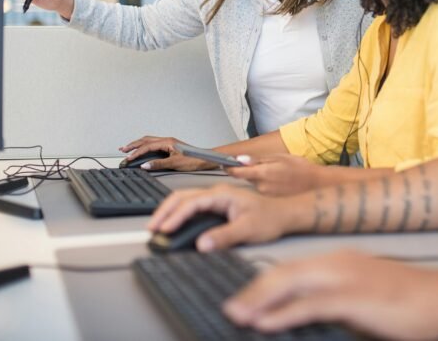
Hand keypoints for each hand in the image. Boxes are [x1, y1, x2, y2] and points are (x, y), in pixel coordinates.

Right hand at [119, 135, 211, 171]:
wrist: (205, 159)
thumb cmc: (194, 160)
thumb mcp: (175, 164)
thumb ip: (159, 164)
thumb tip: (145, 165)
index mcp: (167, 142)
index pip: (147, 146)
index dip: (136, 153)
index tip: (128, 158)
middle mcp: (167, 140)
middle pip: (146, 140)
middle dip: (133, 145)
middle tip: (123, 150)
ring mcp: (169, 143)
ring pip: (149, 141)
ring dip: (138, 144)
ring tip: (128, 148)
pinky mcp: (170, 147)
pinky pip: (154, 144)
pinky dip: (145, 147)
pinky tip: (142, 150)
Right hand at [148, 185, 293, 250]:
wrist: (285, 214)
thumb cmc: (271, 218)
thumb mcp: (248, 229)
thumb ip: (224, 236)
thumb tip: (203, 244)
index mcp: (222, 194)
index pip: (191, 202)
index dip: (175, 216)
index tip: (164, 230)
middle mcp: (217, 193)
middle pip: (182, 196)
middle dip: (164, 211)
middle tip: (152, 228)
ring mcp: (216, 198)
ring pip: (185, 199)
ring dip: (169, 211)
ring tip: (157, 226)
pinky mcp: (217, 205)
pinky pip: (192, 206)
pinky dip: (178, 213)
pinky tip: (173, 223)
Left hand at [224, 250, 437, 339]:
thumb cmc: (409, 303)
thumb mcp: (365, 298)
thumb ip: (337, 304)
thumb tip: (308, 319)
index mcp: (339, 261)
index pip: (291, 269)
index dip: (263, 284)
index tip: (243, 300)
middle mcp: (338, 263)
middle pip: (283, 273)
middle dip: (253, 291)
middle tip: (229, 309)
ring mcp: (345, 278)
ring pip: (290, 284)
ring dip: (259, 301)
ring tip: (237, 315)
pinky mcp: (354, 298)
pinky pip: (310, 305)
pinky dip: (283, 314)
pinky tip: (265, 323)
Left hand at [227, 154, 326, 195]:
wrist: (317, 186)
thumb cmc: (301, 169)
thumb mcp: (280, 157)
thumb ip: (259, 160)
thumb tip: (240, 159)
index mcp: (263, 173)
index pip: (237, 171)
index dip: (229, 167)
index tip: (224, 163)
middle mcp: (262, 187)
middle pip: (245, 178)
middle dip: (247, 172)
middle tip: (257, 166)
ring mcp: (266, 196)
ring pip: (254, 185)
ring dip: (258, 180)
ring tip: (273, 175)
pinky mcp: (270, 202)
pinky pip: (262, 192)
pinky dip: (265, 187)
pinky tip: (277, 184)